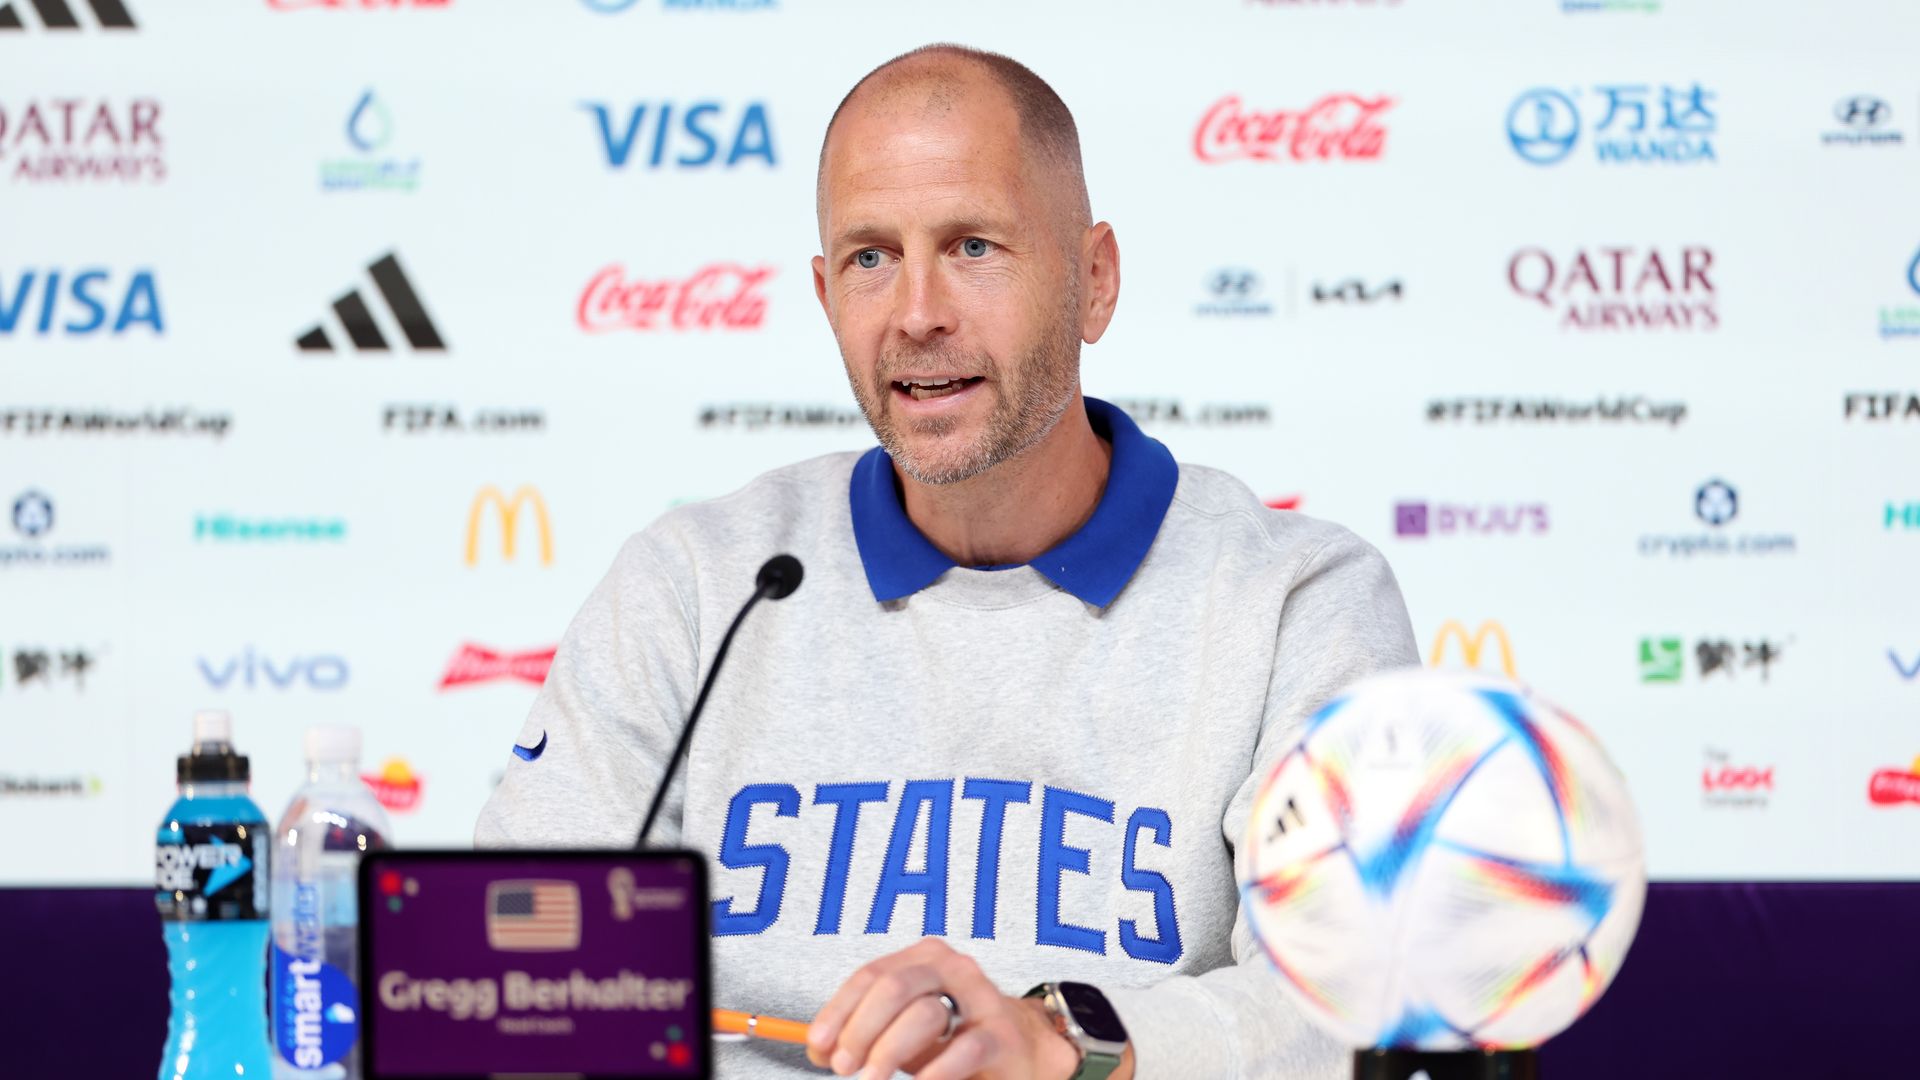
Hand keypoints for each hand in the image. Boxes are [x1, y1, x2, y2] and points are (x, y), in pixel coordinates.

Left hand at [805, 937, 1091, 1079]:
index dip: (839, 1010)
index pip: (871, 975)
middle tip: (846, 1066)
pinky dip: (936, 1070)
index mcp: (924, 960)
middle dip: (861, 1029)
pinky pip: (963, 1048)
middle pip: (893, 987)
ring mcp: (981, 1000)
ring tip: (874, 1078)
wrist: (1020, 1052)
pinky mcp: (1000, 1036)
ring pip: (924, 1014)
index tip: (819, 1043)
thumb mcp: (902, 1032)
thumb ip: (863, 1031)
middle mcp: (953, 970)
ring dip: (889, 1050)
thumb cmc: (955, 1038)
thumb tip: (820, 1046)